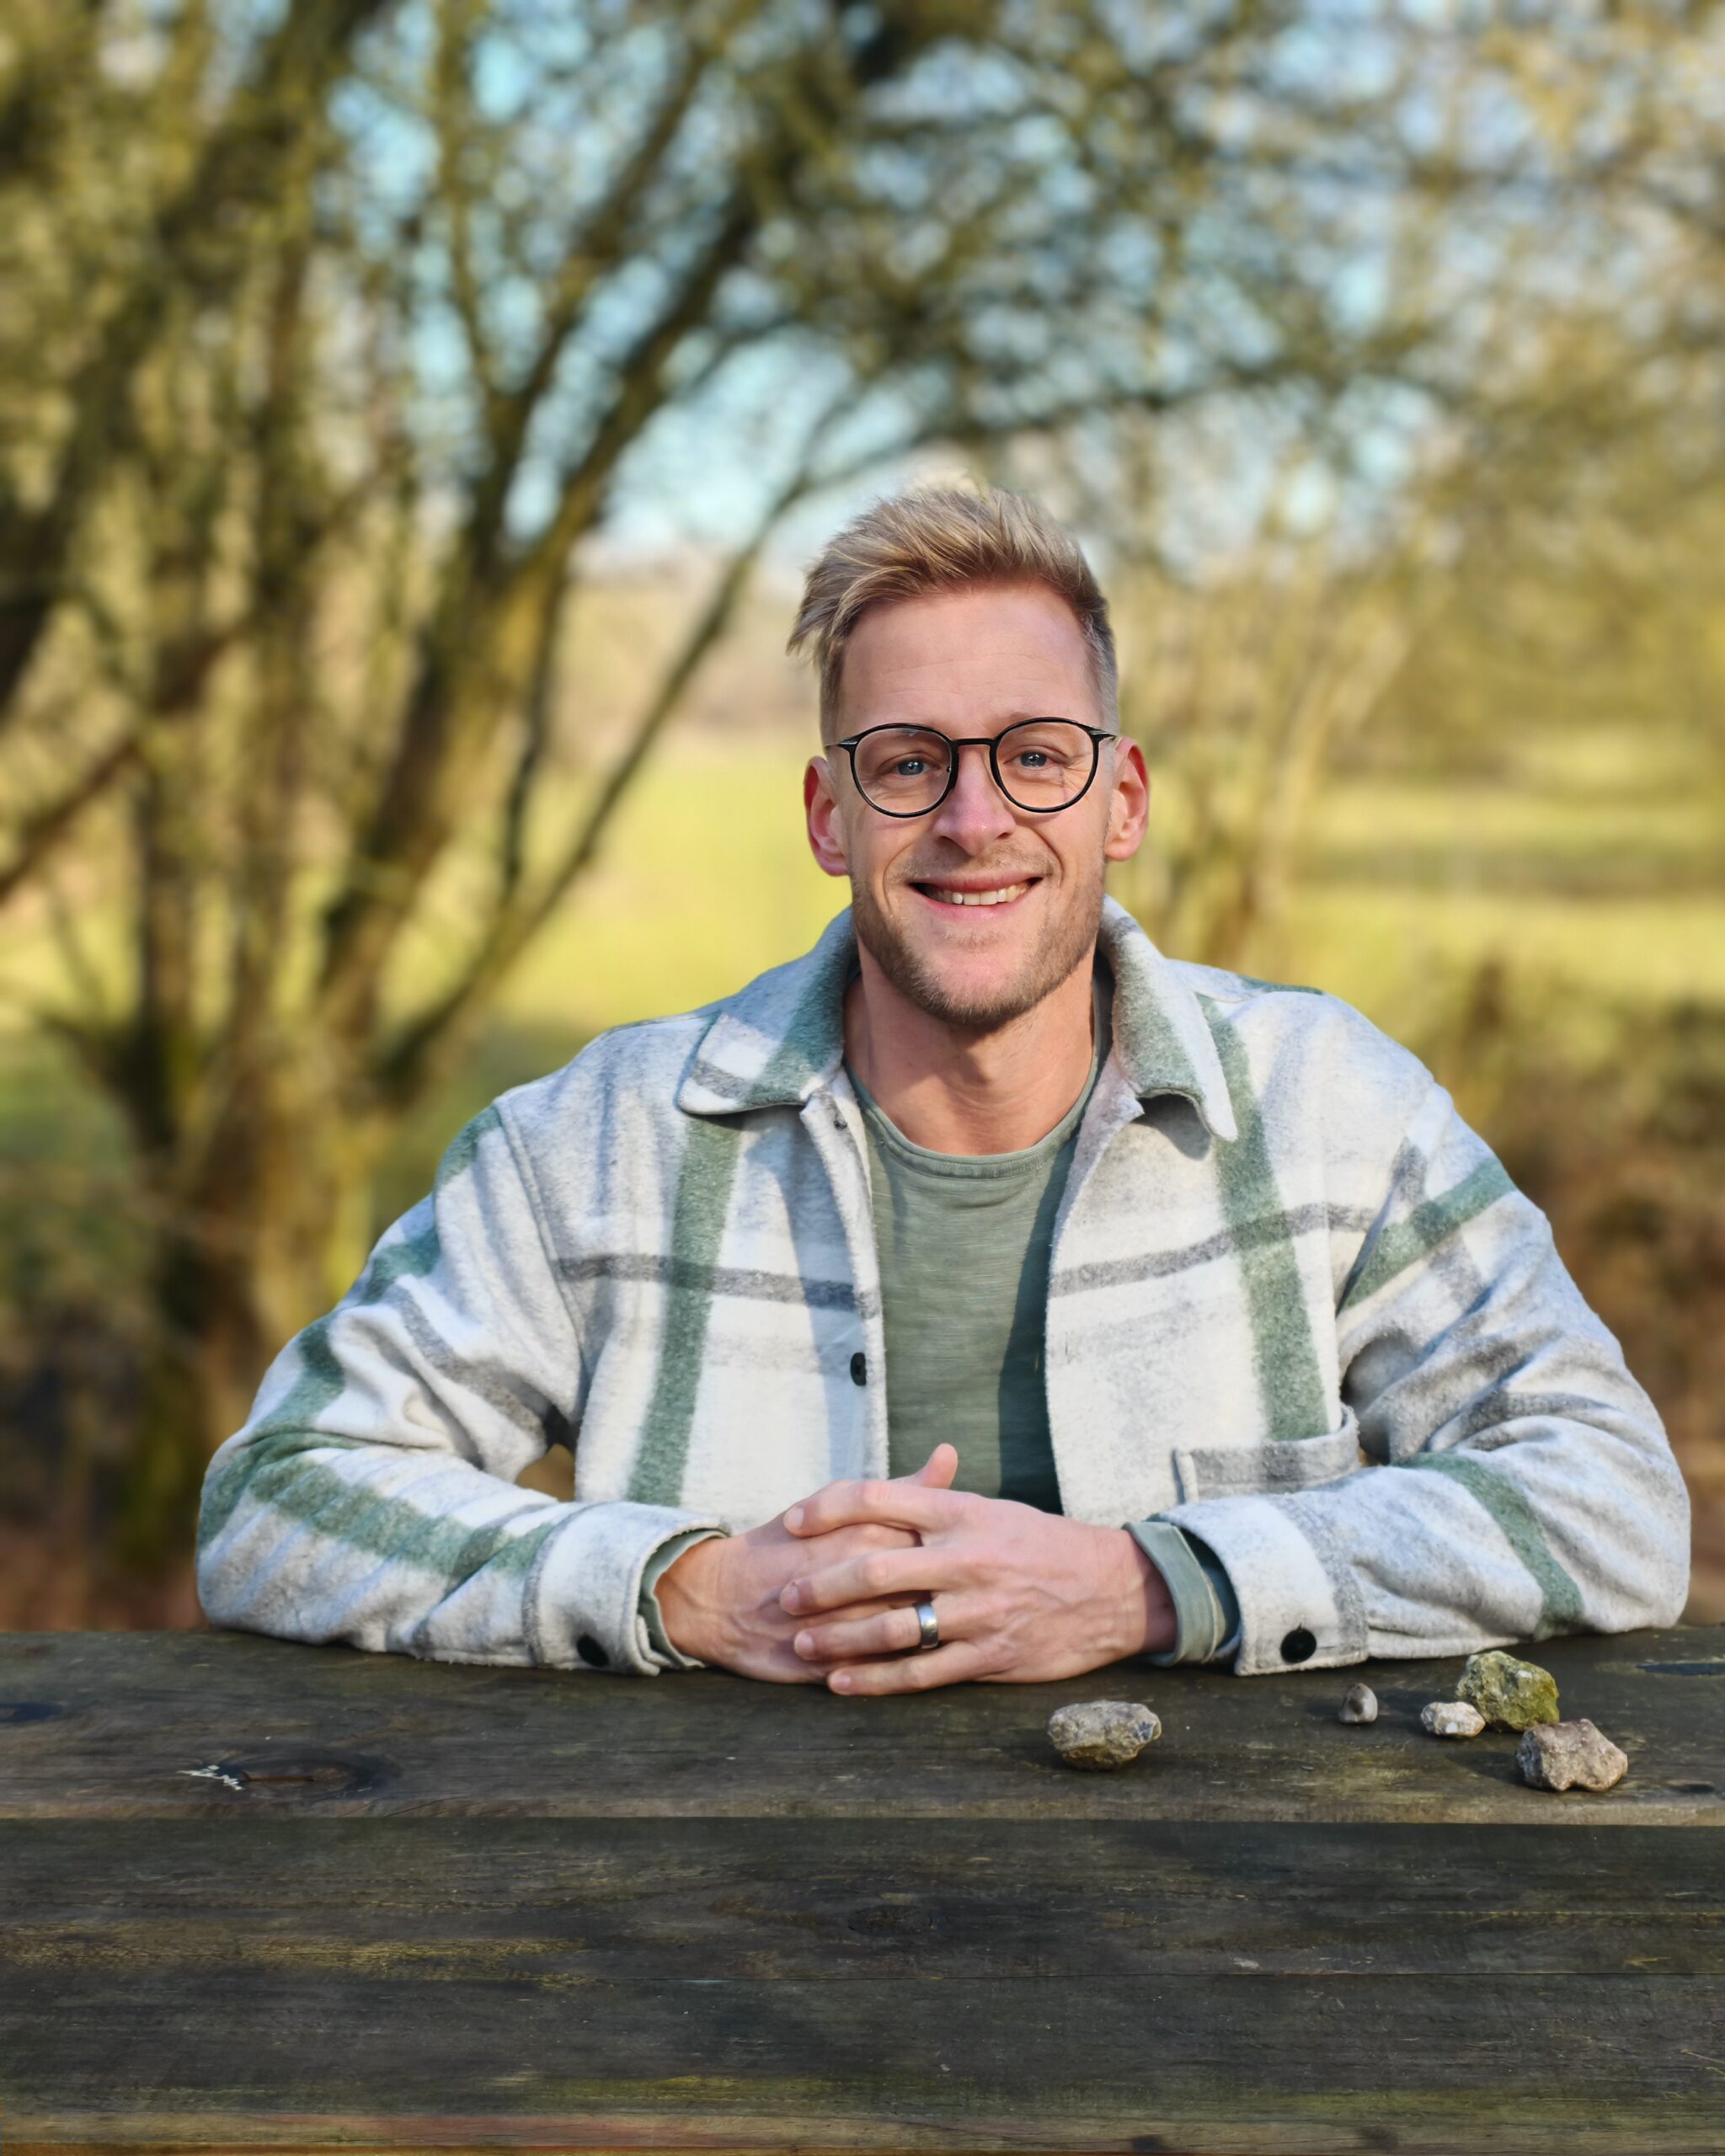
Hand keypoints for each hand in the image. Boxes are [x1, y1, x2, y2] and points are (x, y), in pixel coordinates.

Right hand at [655, 1445, 959, 1682]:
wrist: (723, 1596)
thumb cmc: (791, 1543)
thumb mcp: (843, 1505)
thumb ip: (904, 1488)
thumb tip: (949, 1454)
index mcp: (868, 1536)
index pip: (937, 1543)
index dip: (963, 1552)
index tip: (980, 1556)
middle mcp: (861, 1580)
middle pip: (931, 1592)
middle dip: (959, 1599)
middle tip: (979, 1598)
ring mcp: (845, 1626)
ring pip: (910, 1637)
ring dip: (938, 1637)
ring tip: (957, 1632)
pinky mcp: (831, 1665)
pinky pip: (881, 1675)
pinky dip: (906, 1673)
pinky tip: (926, 1666)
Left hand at [776, 1444, 1175, 1693]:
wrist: (1113, 1589)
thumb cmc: (1042, 1543)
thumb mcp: (992, 1509)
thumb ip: (936, 1500)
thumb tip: (885, 1487)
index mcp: (962, 1512)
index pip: (878, 1498)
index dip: (828, 1507)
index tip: (793, 1521)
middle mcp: (966, 1558)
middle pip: (874, 1570)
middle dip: (821, 1585)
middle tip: (784, 1596)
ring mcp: (978, 1611)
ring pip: (893, 1628)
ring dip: (839, 1639)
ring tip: (802, 1644)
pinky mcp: (990, 1656)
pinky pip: (922, 1673)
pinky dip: (876, 1682)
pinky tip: (842, 1684)